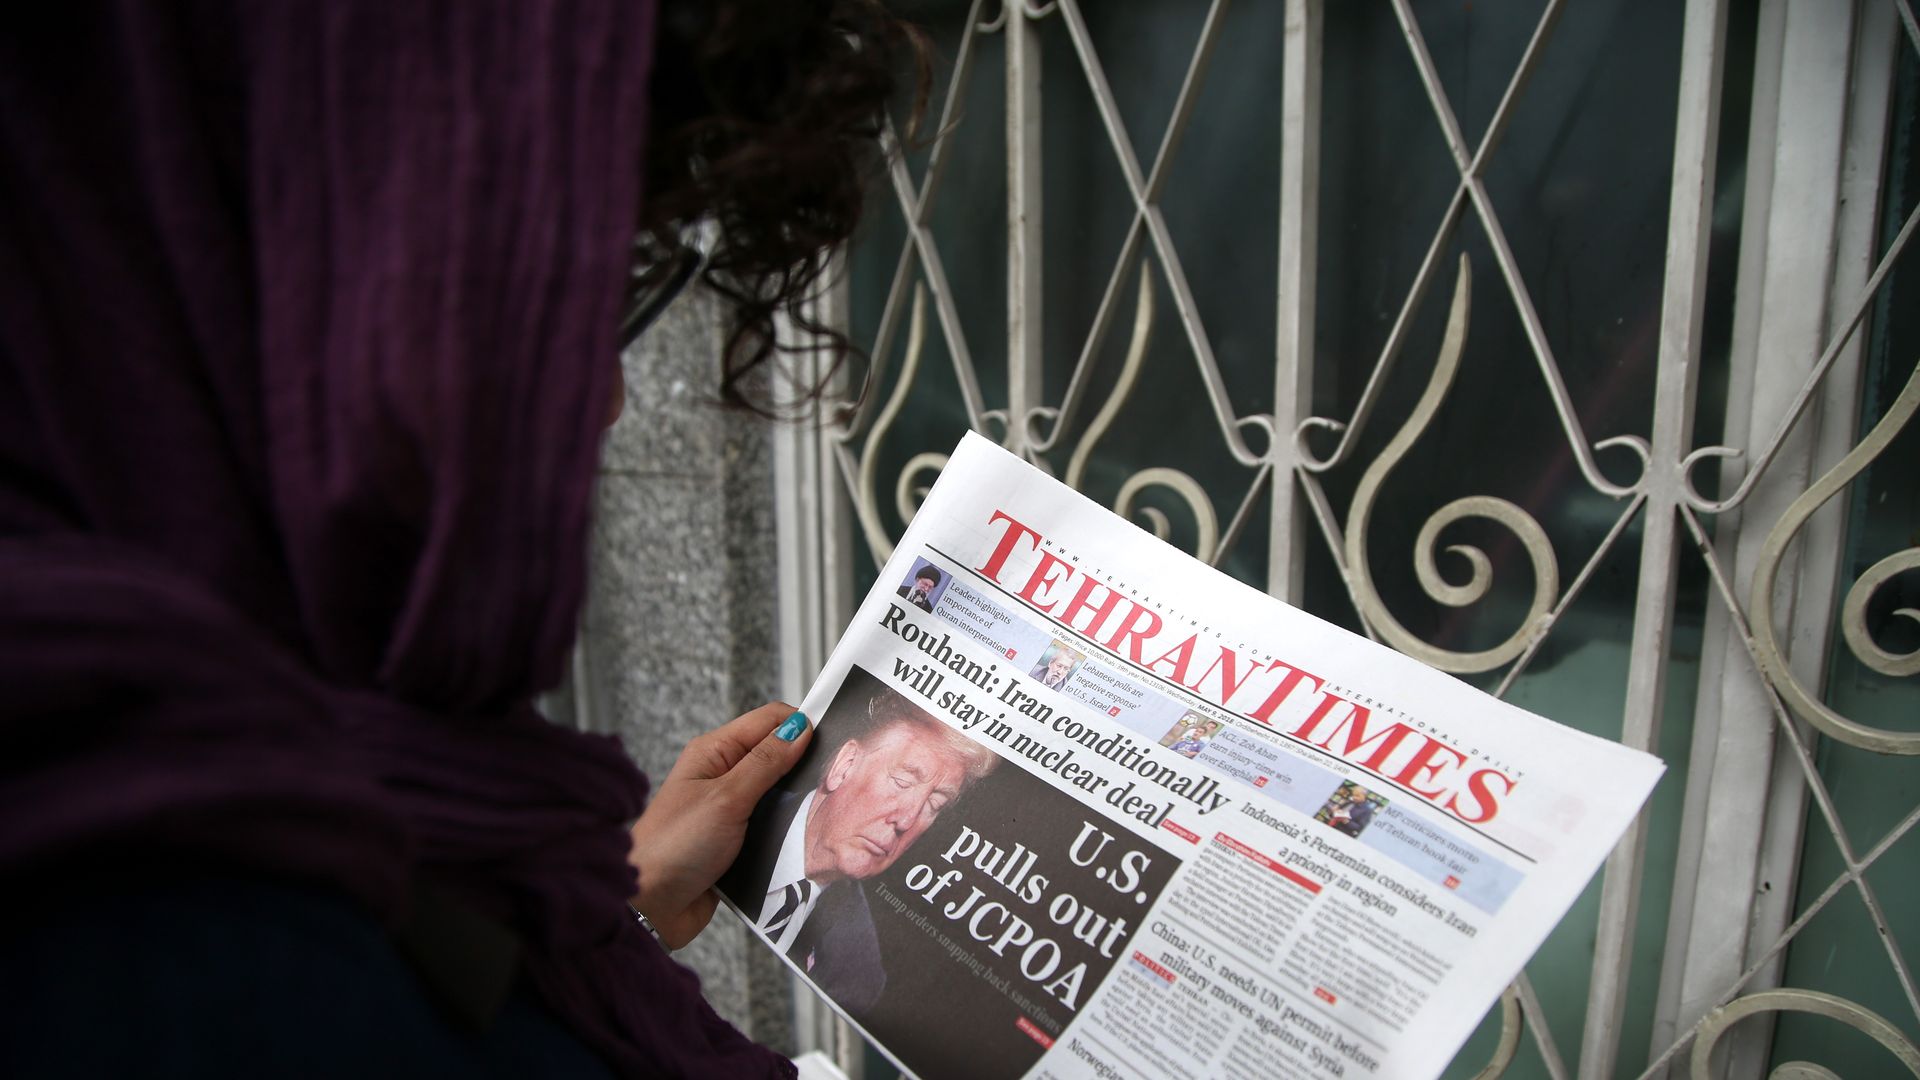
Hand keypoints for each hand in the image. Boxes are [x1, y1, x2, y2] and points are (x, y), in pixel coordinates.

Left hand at [628, 702, 812, 948]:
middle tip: (831, 778)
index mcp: (714, 752)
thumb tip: (800, 729)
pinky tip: (802, 839)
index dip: (800, 725)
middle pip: (777, 756)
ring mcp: (730, 810)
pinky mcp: (738, 841)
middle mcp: (722, 776)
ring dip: (796, 803)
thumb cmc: (673, 847)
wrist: (649, 908)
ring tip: (819, 810)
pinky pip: (773, 828)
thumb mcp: (726, 798)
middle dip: (803, 765)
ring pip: (779, 795)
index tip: (831, 740)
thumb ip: (765, 763)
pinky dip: (787, 832)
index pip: (769, 720)